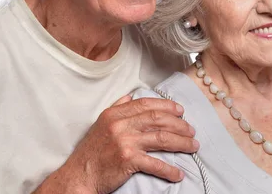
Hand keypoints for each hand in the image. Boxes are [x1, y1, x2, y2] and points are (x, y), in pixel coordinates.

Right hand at [33, 95, 198, 193]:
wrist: (78, 176)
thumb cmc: (91, 152)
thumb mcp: (101, 124)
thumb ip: (117, 107)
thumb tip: (131, 96)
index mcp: (115, 113)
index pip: (147, 104)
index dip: (167, 106)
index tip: (180, 111)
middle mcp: (120, 125)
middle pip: (158, 119)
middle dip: (179, 124)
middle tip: (191, 130)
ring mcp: (125, 142)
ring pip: (162, 139)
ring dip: (181, 143)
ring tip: (193, 146)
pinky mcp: (128, 160)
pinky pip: (155, 164)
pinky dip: (169, 169)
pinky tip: (179, 173)